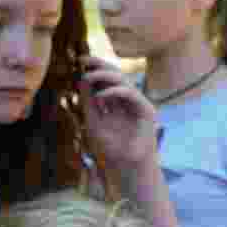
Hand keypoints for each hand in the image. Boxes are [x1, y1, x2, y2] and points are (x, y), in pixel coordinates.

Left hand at [79, 56, 158, 172]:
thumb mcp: (94, 122)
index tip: (78, 61)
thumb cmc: (113, 149)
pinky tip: (101, 96)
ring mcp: (139, 105)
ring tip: (87, 76)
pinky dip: (115, 91)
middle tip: (83, 59)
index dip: (94, 68)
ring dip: (104, 76)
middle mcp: (129, 101)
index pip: (107, 79)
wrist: (128, 167)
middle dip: (100, 64)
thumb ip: (89, 103)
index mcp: (117, 102)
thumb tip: (82, 80)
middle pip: (117, 74)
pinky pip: (131, 94)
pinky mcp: (147, 111)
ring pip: (124, 80)